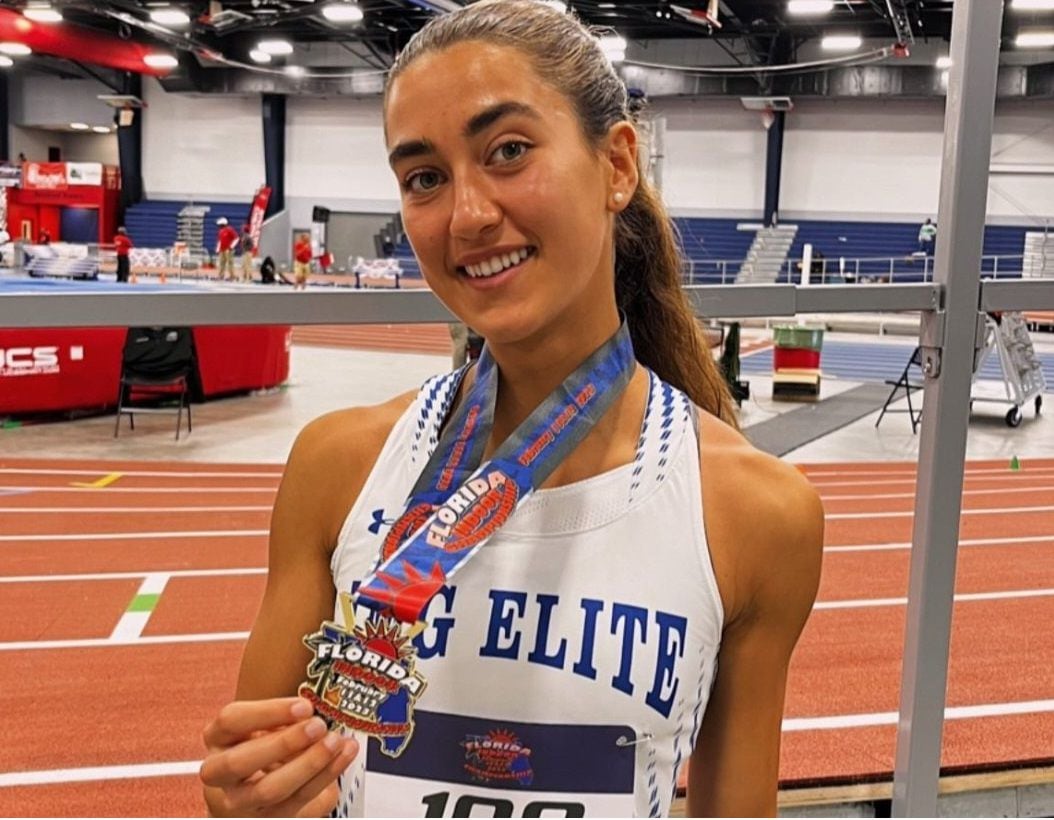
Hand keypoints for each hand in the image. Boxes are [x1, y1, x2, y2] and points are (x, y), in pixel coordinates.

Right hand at [201, 697, 358, 816]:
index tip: (304, 706)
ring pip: (268, 790)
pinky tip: (341, 760)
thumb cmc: (265, 746)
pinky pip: (294, 806)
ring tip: (338, 743)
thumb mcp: (266, 724)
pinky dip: (323, 781)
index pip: (231, 721)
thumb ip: (284, 717)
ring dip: (310, 764)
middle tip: (319, 727)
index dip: (268, 712)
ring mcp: (238, 802)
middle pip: (240, 761)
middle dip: (285, 743)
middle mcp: (220, 773)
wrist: (254, 789)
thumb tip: (314, 711)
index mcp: (217, 738)